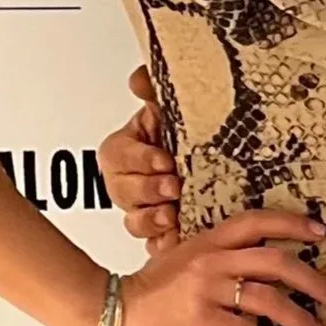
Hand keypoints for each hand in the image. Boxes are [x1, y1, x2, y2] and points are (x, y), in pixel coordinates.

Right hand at [100, 67, 179, 252]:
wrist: (207, 159)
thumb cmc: (180, 135)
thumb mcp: (168, 108)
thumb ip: (152, 90)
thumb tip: (139, 79)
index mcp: (122, 152)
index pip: (119, 156)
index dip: (140, 159)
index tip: (163, 159)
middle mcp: (127, 183)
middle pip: (123, 192)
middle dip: (148, 189)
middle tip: (173, 185)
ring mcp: (142, 210)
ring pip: (135, 222)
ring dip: (152, 220)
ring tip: (174, 215)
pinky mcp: (160, 233)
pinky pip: (155, 246)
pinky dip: (166, 245)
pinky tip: (178, 240)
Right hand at [114, 209, 325, 325]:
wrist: (112, 312)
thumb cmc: (150, 289)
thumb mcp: (184, 258)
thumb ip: (217, 257)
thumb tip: (258, 270)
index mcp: (210, 240)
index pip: (258, 221)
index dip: (292, 224)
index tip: (320, 232)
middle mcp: (213, 258)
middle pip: (276, 260)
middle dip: (311, 278)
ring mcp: (206, 287)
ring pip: (268, 297)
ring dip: (299, 316)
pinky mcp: (199, 318)